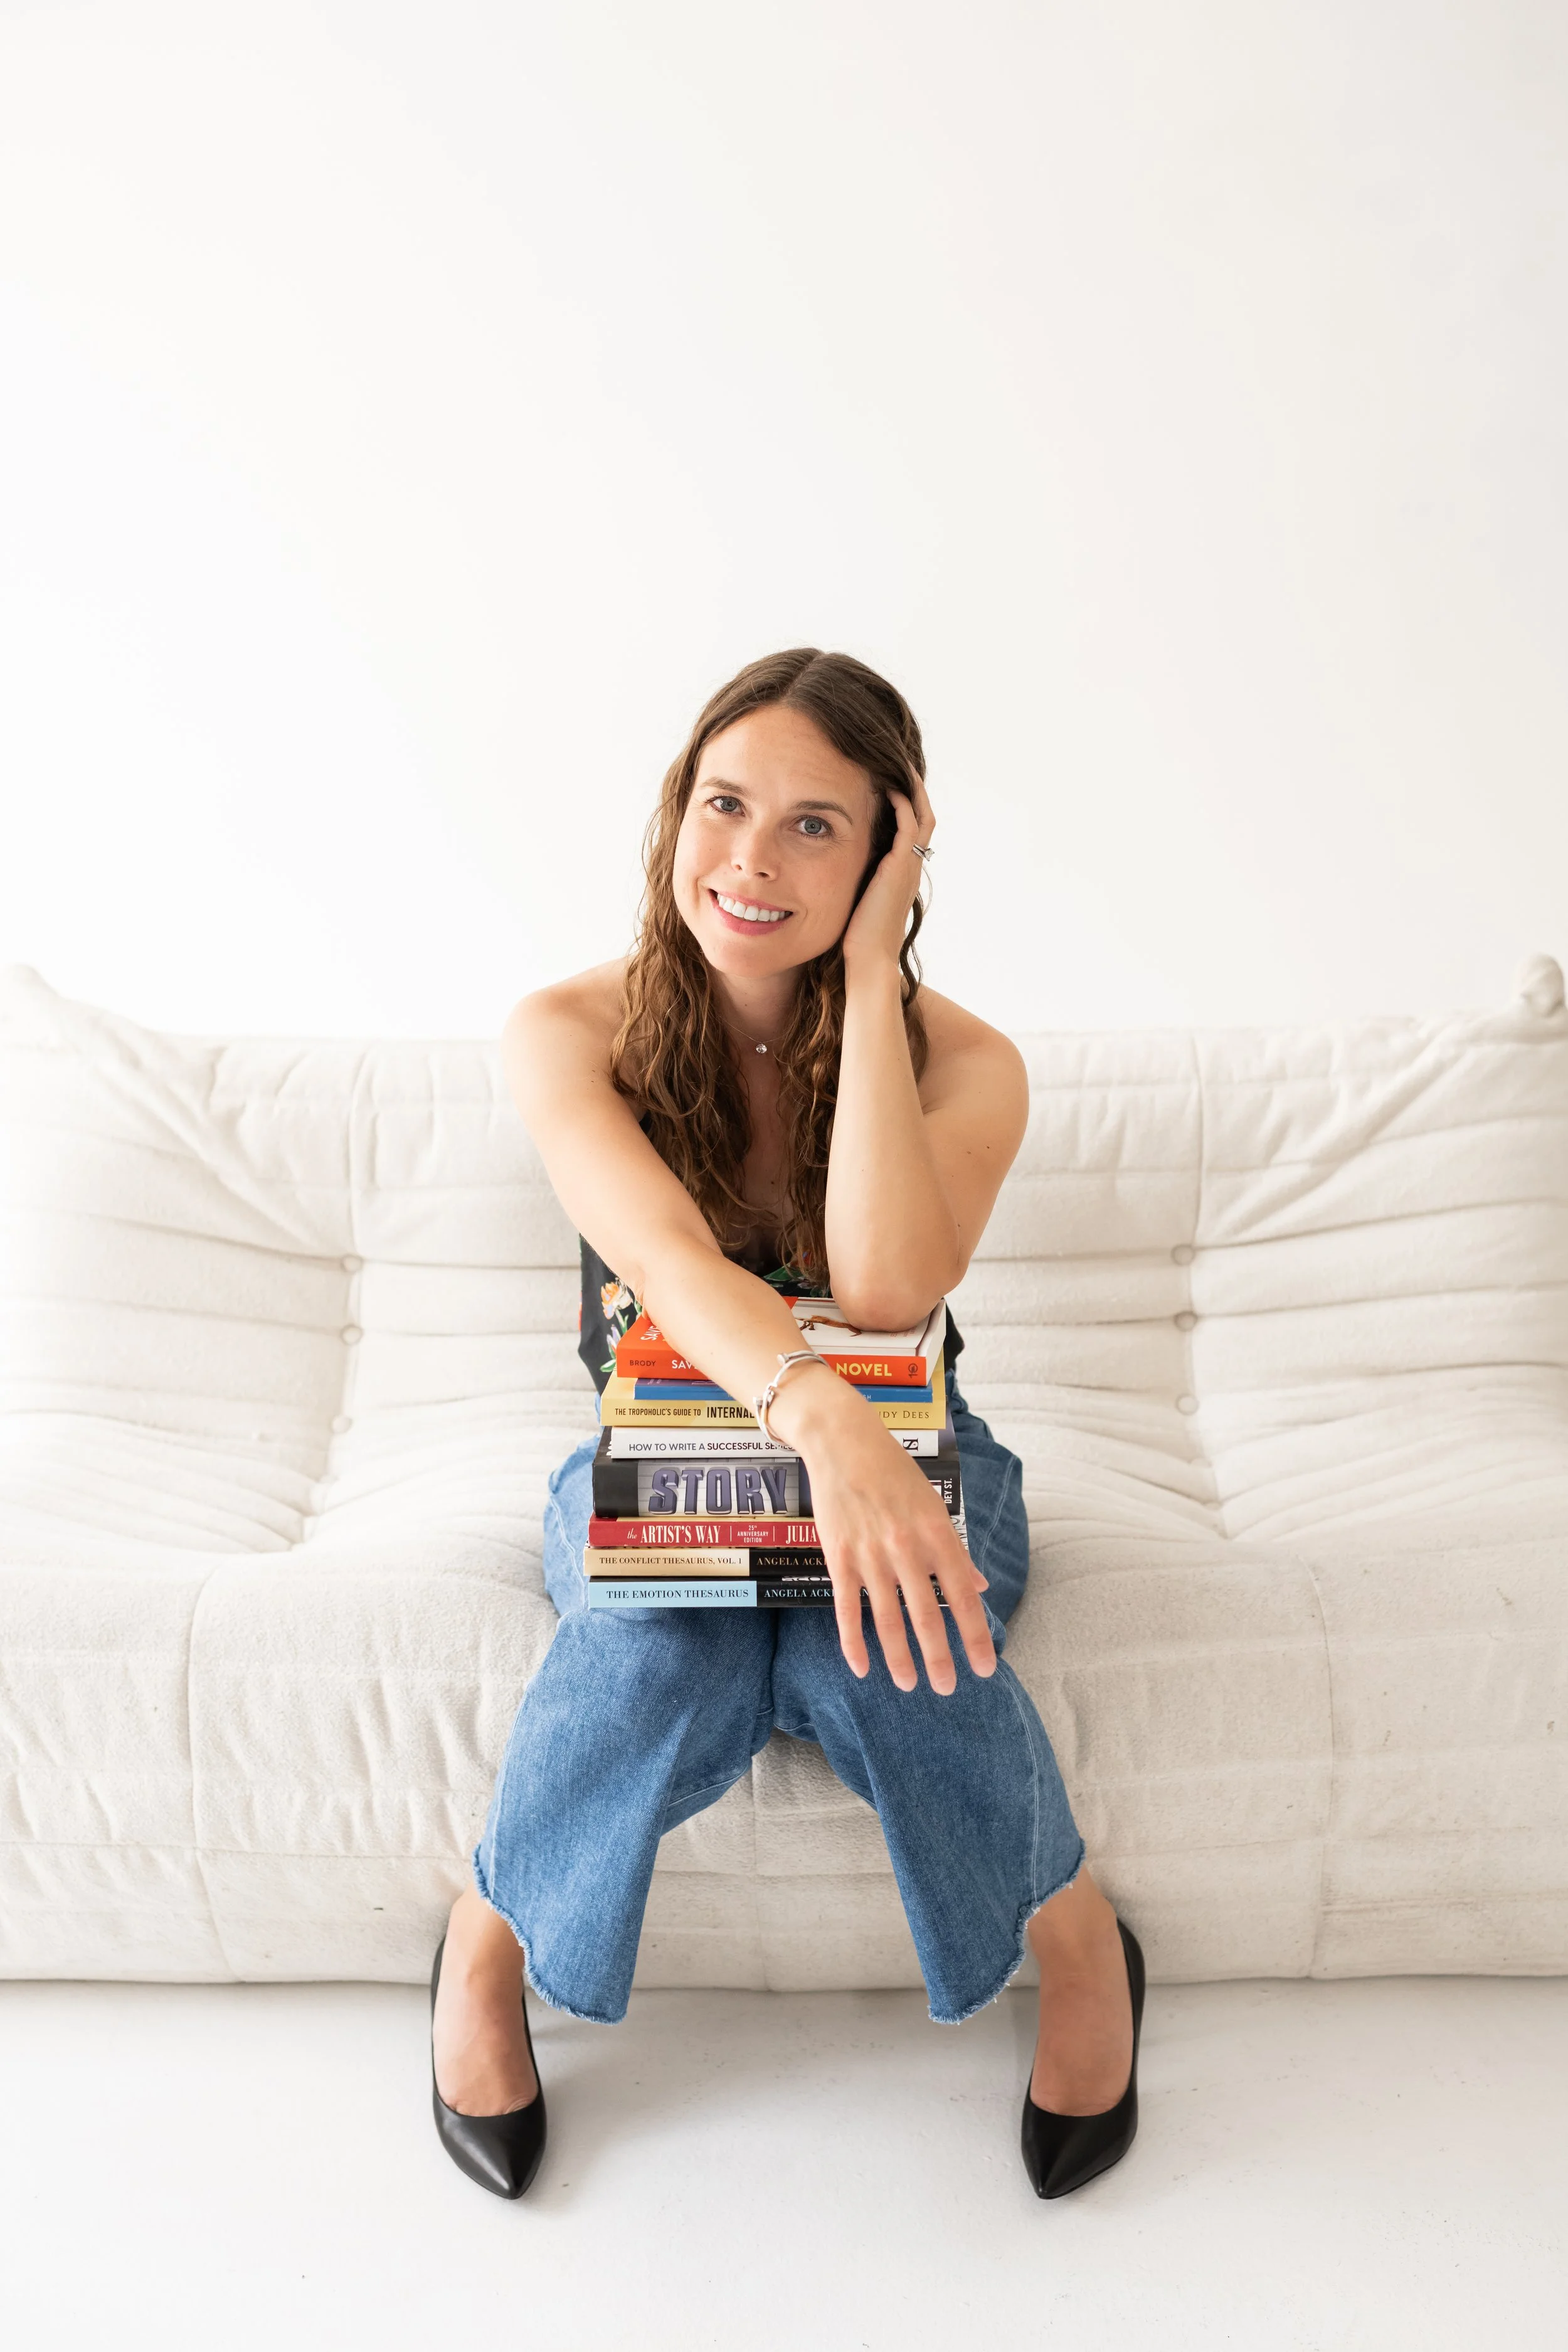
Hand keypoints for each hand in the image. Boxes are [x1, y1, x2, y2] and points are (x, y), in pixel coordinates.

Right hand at [772, 1370, 995, 1694]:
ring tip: (908, 1686)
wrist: (843, 1441)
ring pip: (888, 1621)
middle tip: (947, 1689)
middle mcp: (907, 1548)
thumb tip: (981, 1586)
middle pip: (927, 1616)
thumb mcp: (933, 1505)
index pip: (963, 1596)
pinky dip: (854, 1643)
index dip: (975, 1636)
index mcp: (938, 1534)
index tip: (985, 1668)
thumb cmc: (893, 1471)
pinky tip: (862, 1668)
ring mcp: (871, 1555)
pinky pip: (847, 1610)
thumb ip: (955, 1550)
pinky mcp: (840, 1557)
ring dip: (900, 1659)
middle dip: (939, 1659)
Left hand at [840, 764, 933, 975]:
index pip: (913, 829)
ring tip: (899, 764)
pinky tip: (888, 788)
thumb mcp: (858, 900)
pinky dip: (902, 804)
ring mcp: (909, 866)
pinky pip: (908, 826)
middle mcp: (911, 867)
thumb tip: (833, 867)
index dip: (907, 804)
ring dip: (912, 788)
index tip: (890, 781)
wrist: (868, 959)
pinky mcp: (900, 867)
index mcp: (903, 873)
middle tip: (901, 762)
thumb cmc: (858, 938)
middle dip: (914, 788)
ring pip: (922, 815)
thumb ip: (855, 880)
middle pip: (924, 815)